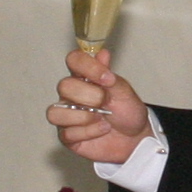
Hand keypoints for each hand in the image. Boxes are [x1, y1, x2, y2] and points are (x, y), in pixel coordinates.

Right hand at [48, 47, 149, 164]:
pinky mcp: (67, 136)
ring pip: (56, 112)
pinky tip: (102, 130)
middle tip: (107, 103)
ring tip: (102, 119)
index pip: (74, 60)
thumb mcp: (123, 91)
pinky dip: (89, 132)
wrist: (134, 138)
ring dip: (84, 117)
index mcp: (84, 77)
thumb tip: (102, 54)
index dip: (88, 66)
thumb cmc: (127, 111)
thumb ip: (109, 75)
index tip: (107, 78)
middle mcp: (71, 94)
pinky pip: (67, 133)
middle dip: (90, 96)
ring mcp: (67, 115)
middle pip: (64, 86)